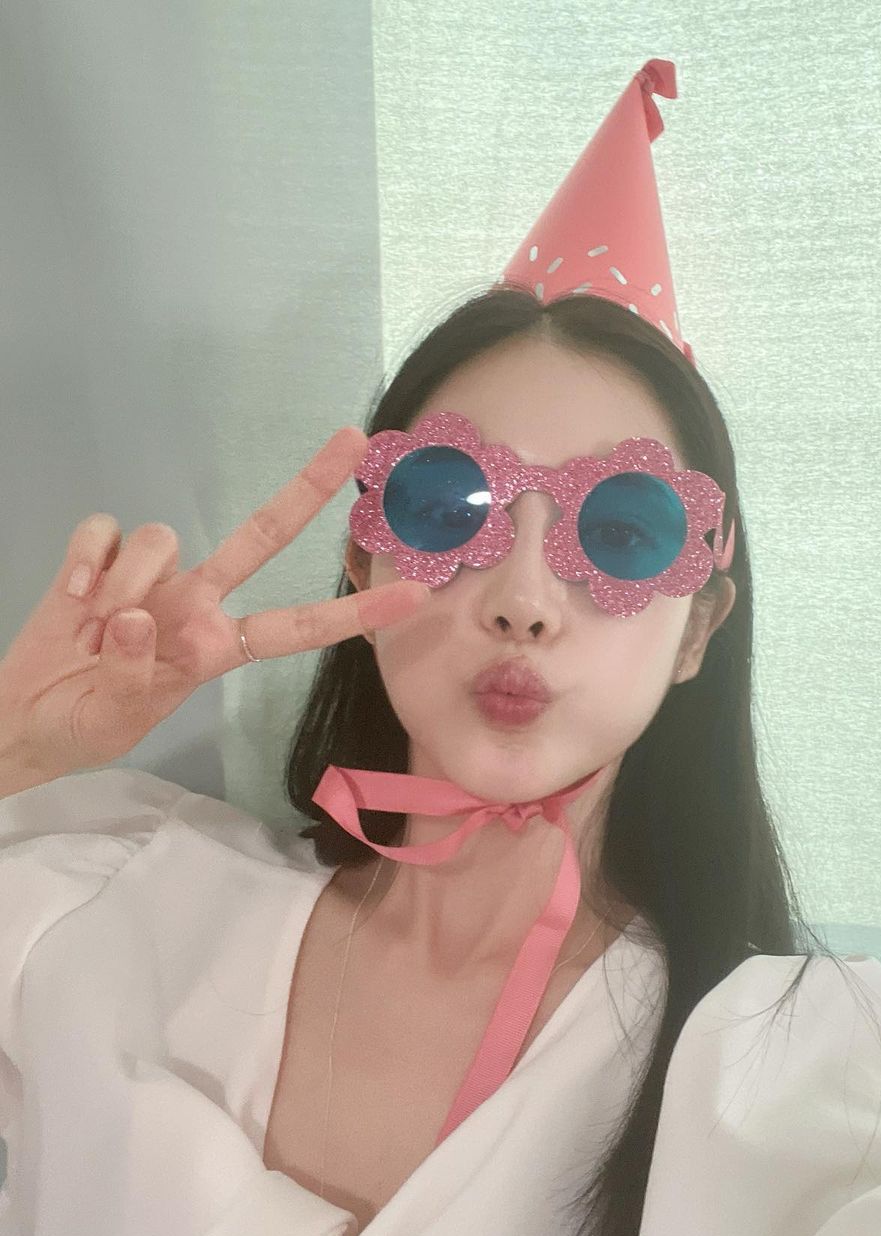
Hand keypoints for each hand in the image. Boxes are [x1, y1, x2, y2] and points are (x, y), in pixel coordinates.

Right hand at [0, 426, 428, 782]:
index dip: (356, 612)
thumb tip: (145, 619)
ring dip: (123, 587)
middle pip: (262, 534)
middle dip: (308, 486)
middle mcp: (197, 601)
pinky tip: (69, 604)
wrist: (26, 717)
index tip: (415, 595)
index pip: (299, 627)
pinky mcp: (101, 559)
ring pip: (161, 538)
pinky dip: (84, 564)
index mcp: (219, 647)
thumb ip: (137, 676)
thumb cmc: (88, 723)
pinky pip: (104, 531)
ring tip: (92, 637)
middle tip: (355, 439)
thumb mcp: (119, 718)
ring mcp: (152, 576)